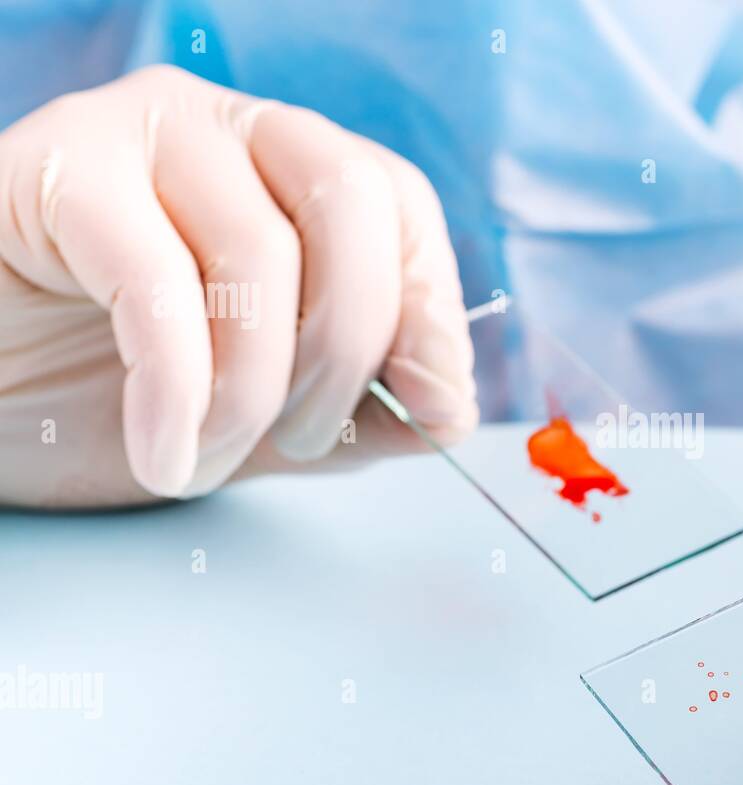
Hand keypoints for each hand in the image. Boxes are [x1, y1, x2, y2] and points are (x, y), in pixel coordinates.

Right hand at [0, 65, 476, 507]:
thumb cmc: (112, 395)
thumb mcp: (266, 417)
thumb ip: (362, 411)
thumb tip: (453, 409)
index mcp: (289, 173)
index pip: (399, 204)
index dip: (431, 308)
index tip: (436, 405)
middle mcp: (228, 129)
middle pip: (352, 202)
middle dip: (350, 344)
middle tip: (305, 439)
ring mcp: (142, 134)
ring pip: (261, 249)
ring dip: (253, 390)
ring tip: (205, 461)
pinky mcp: (55, 170)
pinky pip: (156, 282)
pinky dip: (178, 390)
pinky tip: (165, 453)